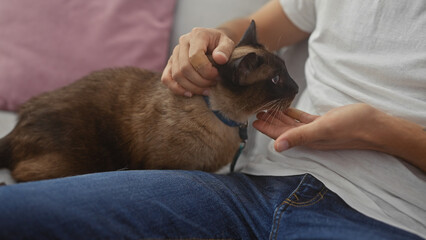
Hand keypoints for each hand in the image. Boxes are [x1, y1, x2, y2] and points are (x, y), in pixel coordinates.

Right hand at [161, 27, 234, 96]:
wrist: (213, 41)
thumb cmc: (220, 44)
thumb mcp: (228, 43)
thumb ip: (225, 50)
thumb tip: (220, 59)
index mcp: (197, 35)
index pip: (195, 57)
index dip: (206, 71)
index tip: (217, 75)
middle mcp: (183, 42)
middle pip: (185, 68)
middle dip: (200, 81)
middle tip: (213, 83)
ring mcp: (175, 53)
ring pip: (177, 75)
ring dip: (192, 87)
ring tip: (206, 89)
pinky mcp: (171, 63)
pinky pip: (166, 78)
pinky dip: (176, 88)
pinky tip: (190, 93)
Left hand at [253, 103, 383, 151]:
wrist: (376, 126)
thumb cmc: (352, 127)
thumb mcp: (323, 129)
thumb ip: (299, 136)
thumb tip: (276, 147)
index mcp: (307, 140)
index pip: (281, 136)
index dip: (267, 129)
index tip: (253, 120)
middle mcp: (310, 137)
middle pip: (284, 130)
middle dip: (270, 123)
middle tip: (256, 113)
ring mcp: (317, 130)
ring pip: (293, 125)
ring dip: (280, 118)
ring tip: (267, 110)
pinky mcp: (325, 123)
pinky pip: (304, 119)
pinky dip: (294, 115)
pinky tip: (287, 109)